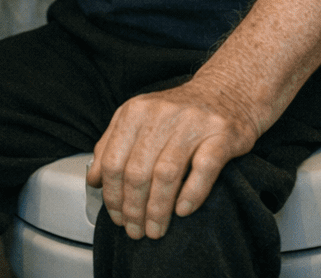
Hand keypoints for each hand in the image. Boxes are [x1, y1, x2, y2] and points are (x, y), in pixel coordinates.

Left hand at [87, 77, 259, 240]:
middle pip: (137, 172)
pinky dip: (191, 194)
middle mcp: (161, 114)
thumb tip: (94, 179)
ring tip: (156, 229)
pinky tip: (183, 210)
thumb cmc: (181, 112)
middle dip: (133, 209)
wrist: (227, 91)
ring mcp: (192, 123)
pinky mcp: (221, 134)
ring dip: (158, 210)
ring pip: (166, 174)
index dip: (112, 196)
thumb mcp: (139, 118)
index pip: (113, 161)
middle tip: (135, 230)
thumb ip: (112, 145)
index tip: (116, 216)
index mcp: (136, 111)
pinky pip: (203, 168)